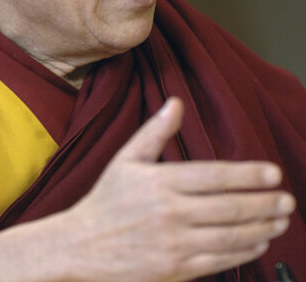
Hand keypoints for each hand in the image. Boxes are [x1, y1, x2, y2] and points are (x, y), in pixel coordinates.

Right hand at [60, 97, 295, 281]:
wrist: (83, 245)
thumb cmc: (107, 199)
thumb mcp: (127, 158)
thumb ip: (155, 131)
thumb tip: (176, 103)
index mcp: (161, 182)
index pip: (215, 176)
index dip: (248, 175)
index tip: (273, 174)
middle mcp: (171, 213)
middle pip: (229, 208)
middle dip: (264, 204)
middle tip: (287, 200)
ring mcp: (174, 244)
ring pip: (229, 236)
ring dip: (261, 228)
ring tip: (280, 221)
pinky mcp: (175, 268)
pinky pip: (218, 260)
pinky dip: (243, 252)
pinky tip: (258, 243)